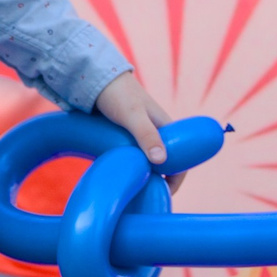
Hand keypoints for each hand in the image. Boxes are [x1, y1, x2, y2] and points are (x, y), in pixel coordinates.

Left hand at [93, 70, 186, 192]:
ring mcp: (139, 137)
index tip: (162, 196)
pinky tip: (118, 178)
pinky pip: (130, 158)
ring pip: (145, 164)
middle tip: (142, 199)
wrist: (95, 77)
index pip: (181, 162)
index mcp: (166, 129)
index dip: (175, 181)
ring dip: (141, 177)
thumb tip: (161, 161)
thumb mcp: (133, 115)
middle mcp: (155, 134)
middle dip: (156, 183)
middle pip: (163, 166)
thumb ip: (146, 135)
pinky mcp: (123, 138)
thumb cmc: (117, 94)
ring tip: (129, 192)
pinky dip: (128, 169)